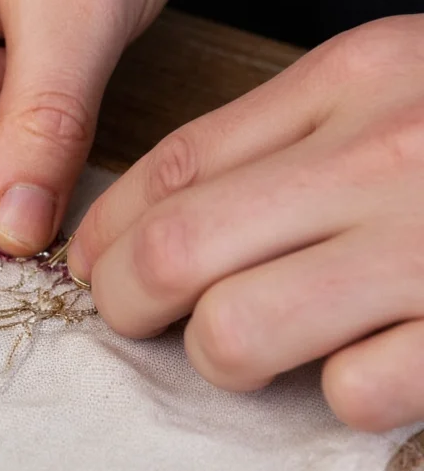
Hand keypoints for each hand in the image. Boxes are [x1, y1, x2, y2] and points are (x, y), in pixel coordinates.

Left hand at [69, 16, 423, 431]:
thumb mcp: (379, 88)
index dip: (105, 229)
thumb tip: (144, 215)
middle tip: (135, 316)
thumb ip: (269, 139)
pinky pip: (355, 390)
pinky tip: (358, 363)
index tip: (89, 262)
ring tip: (246, 344)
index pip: (171, 167)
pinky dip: (336, 390)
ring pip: (236, 332)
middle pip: (176, 250)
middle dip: (125, 301)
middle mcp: (382, 155)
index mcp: (349, 80)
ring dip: (219, 354)